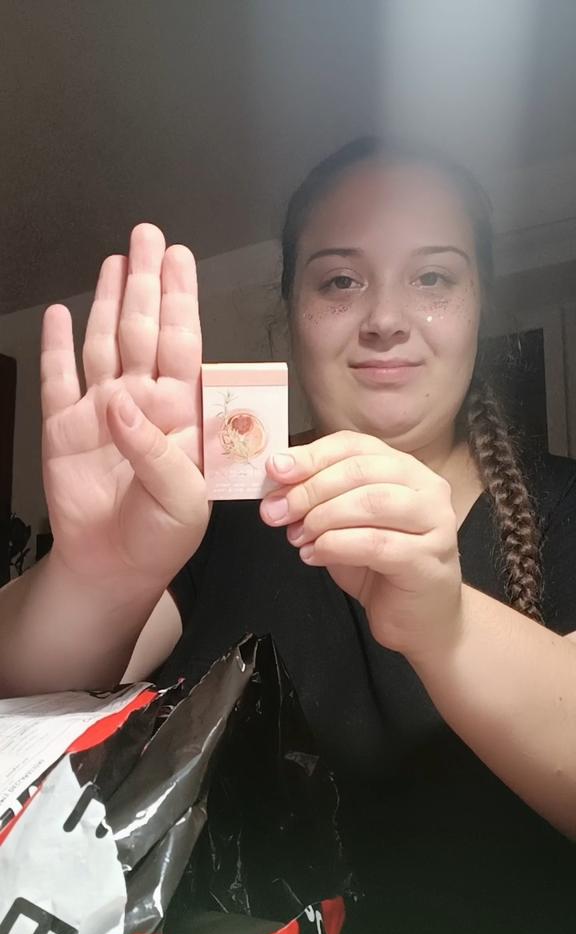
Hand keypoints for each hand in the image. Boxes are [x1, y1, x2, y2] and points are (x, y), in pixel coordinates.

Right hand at [41, 224, 208, 588]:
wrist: (115, 566)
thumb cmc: (162, 534)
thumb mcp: (181, 499)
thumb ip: (157, 449)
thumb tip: (120, 400)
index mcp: (180, 415)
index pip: (182, 345)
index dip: (180, 300)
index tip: (180, 259)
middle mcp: (142, 401)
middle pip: (143, 330)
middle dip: (146, 282)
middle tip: (148, 237)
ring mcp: (102, 410)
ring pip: (105, 342)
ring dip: (109, 301)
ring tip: (117, 260)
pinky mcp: (64, 426)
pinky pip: (59, 377)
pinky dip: (57, 345)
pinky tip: (60, 314)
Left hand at [261, 431, 461, 658]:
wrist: (418, 619)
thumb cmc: (380, 568)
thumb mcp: (342, 525)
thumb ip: (317, 500)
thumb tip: (276, 484)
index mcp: (405, 469)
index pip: (355, 445)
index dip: (311, 455)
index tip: (275, 470)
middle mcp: (427, 489)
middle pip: (360, 471)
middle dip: (310, 489)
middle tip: (277, 511)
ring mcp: (434, 523)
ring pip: (370, 502)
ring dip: (323, 517)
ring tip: (298, 536)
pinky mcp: (428, 560)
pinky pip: (376, 543)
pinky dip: (336, 546)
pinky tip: (314, 555)